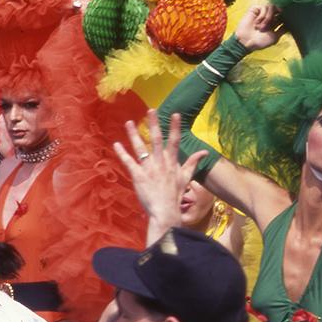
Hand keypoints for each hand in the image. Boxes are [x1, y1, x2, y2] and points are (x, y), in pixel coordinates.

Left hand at [113, 110, 206, 229]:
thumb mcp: (186, 177)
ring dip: (134, 134)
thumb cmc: (175, 195)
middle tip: (151, 110)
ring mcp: (149, 169)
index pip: (174, 141)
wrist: (165, 211)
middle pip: (156, 140)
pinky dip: (122, 153)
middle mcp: (161, 163)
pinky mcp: (138, 176)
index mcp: (172, 162)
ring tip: (129, 122)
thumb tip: (205, 152)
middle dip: (154, 124)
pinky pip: (129, 162)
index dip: (174, 127)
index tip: (175, 114)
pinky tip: (117, 144)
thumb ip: (193, 163)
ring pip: (140, 148)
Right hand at [234, 5, 283, 50]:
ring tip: (262, 28)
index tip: (288, 18)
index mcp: (275, 23)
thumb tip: (290, 24)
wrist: (246, 41)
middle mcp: (270, 17)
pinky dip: (262, 16)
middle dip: (278, 14)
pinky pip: (263, 7)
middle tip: (277, 19)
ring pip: (272, 7)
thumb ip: (282, 30)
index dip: (286, 15)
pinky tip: (256, 24)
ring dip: (268, 18)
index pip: (283, 15)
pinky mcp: (256, 9)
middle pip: (279, 8)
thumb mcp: (274, 38)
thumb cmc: (260, 42)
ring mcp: (262, 12)